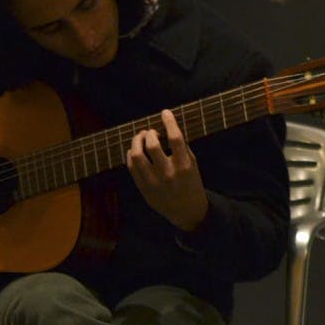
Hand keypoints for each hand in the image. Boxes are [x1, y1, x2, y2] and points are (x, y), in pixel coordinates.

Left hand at [126, 108, 208, 230]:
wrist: (187, 212)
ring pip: (137, 156)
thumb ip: (181, 148)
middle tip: (151, 132)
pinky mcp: (144, 189)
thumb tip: (166, 127)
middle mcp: (168, 174)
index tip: (165, 112)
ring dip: (136, 141)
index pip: (175, 138)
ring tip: (141, 137)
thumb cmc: (191, 183)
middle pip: (152, 145)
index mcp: (184, 166)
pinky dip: (131, 155)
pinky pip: (131, 167)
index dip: (169, 121)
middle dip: (149, 133)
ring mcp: (154, 183)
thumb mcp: (193, 165)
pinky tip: (135, 151)